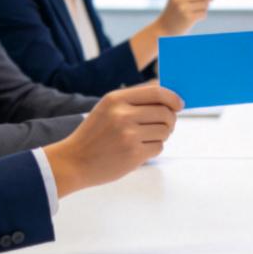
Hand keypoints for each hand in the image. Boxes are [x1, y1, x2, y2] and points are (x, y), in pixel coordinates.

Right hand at [45, 84, 182, 197]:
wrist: (73, 161)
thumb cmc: (95, 134)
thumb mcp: (108, 108)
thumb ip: (134, 98)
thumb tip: (167, 92)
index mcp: (116, 99)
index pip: (156, 92)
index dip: (173, 97)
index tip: (179, 103)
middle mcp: (123, 115)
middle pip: (165, 112)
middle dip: (171, 119)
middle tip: (166, 125)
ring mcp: (128, 135)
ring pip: (165, 130)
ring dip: (163, 134)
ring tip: (148, 137)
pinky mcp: (133, 154)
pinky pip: (158, 147)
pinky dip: (154, 148)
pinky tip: (140, 149)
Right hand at [157, 0, 214, 35]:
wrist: (164, 29)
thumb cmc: (174, 13)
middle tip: (210, 0)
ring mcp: (183, 8)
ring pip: (205, 4)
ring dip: (205, 7)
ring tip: (196, 11)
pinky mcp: (188, 18)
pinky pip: (204, 13)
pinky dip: (202, 15)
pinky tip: (194, 18)